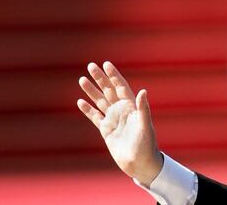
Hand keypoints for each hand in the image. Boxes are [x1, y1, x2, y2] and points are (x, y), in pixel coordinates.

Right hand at [77, 61, 163, 184]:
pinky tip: (80, 101)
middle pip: (108, 90)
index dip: (114, 75)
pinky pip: (95, 116)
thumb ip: (143, 109)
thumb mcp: (146, 126)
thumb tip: (143, 91)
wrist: (139, 163)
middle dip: (100, 78)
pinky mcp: (106, 130)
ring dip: (91, 91)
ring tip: (82, 79)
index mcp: (131, 107)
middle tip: (90, 66)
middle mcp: (121, 110)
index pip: (121, 87)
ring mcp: (113, 119)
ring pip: (100, 101)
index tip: (106, 64)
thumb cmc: (146, 145)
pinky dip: (88, 109)